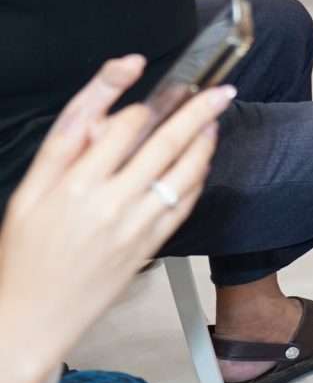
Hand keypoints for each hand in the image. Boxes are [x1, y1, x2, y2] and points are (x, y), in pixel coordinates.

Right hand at [0, 56, 235, 382]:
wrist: (30, 317)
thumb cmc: (23, 253)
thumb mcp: (27, 194)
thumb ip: (62, 150)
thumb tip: (97, 109)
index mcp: (70, 184)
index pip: (116, 125)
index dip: (132, 93)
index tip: (141, 65)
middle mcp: (106, 201)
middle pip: (161, 141)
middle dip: (194, 109)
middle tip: (218, 89)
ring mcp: (133, 225)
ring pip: (182, 170)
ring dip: (204, 140)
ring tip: (214, 117)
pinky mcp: (149, 246)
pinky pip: (183, 203)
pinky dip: (198, 176)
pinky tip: (202, 159)